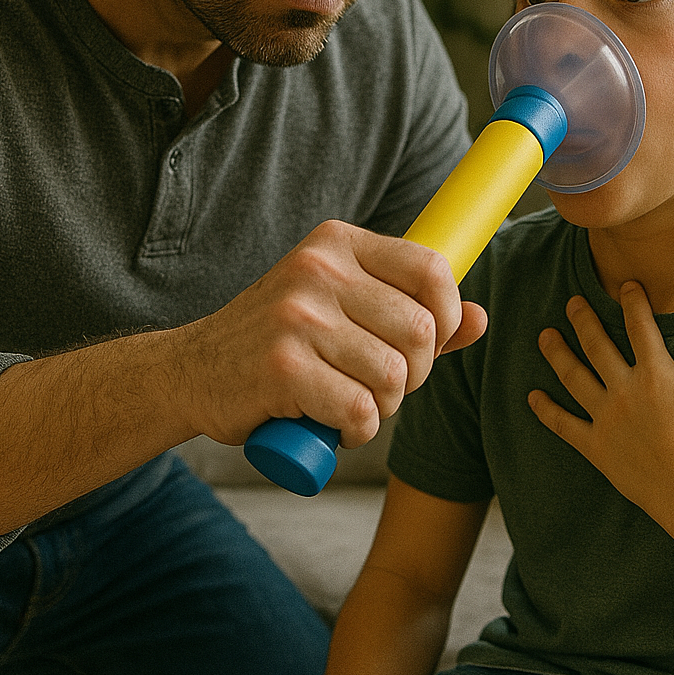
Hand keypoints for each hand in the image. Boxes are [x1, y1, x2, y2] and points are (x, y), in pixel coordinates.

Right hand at [177, 220, 486, 448]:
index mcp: (338, 243)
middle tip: (383, 385)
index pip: (430, 268)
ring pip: (394, 376)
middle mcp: (318, 269)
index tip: (431, 342)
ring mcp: (297, 316)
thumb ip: (412, 310)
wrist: (193, 369)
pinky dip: (359, 431)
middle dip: (415, 374)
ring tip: (353, 401)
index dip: (448, 314)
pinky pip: (361, 411)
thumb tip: (480, 318)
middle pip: (420, 331)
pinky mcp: (281, 366)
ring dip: (384, 407)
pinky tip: (334, 423)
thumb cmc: (283, 339)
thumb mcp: (345, 307)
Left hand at [528, 281, 673, 522]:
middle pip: (596, 346)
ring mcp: (606, 418)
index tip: (625, 285)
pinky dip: (546, 410)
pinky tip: (532, 396)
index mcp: (655, 374)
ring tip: (544, 336)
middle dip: (582, 319)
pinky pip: (564, 424)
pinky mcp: (595, 446)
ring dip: (557, 354)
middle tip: (571, 302)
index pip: (639, 327)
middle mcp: (624, 390)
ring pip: (574, 377)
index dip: (632, 302)